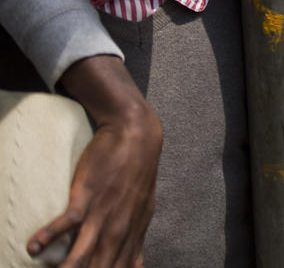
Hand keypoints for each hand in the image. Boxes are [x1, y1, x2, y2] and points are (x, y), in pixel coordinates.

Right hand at [28, 56, 162, 266]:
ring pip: (83, 256)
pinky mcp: (87, 197)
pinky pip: (66, 222)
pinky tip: (32, 247)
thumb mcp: (142, 214)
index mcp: (130, 239)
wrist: (136, 136)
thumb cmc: (137, 177)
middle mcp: (117, 233)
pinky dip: (48, 235)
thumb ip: (134, 244)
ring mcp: (102, 216)